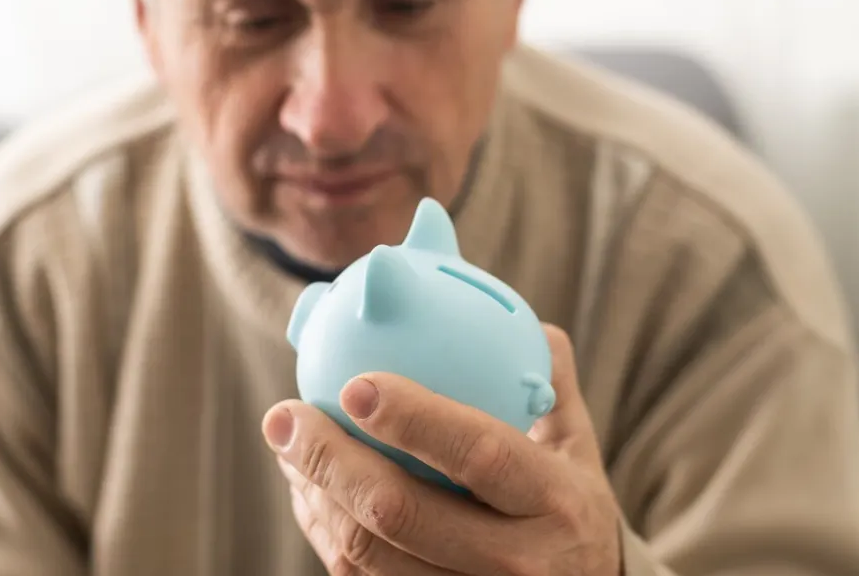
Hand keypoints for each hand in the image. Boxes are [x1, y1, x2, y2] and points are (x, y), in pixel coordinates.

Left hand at [262, 324, 621, 575]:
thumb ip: (544, 375)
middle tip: (285, 415)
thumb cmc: (565, 501)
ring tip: (285, 445)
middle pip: (401, 512)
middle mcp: (516, 560)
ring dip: (313, 494)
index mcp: (555, 499)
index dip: (413, 418)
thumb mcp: (573, 444)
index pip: (479, 453)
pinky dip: (322, 528)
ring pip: (366, 554)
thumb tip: (504, 309)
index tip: (354, 383)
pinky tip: (306, 488)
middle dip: (329, 459)